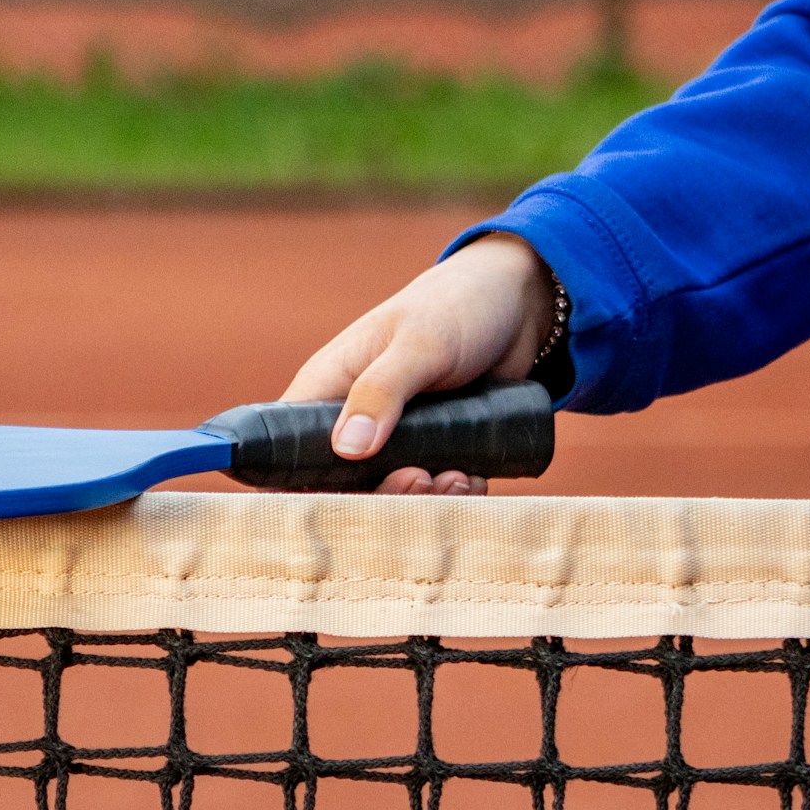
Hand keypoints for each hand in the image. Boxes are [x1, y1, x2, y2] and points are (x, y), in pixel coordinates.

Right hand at [282, 233, 556, 495]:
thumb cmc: (455, 306)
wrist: (520, 303)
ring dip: (423, 498)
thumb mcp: (419, 343)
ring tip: (457, 477)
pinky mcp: (432, 449)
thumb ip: (381, 391)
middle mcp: (351, 419)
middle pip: (341, 485)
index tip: (336, 506)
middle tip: (420, 478)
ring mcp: (392, 438)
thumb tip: (348, 449)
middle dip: (380, 495)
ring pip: (390, 491)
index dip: (299, 485)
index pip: (289, 449)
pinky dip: (452, 494)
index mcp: (326, 390)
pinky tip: (473, 476)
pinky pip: (432, 489)